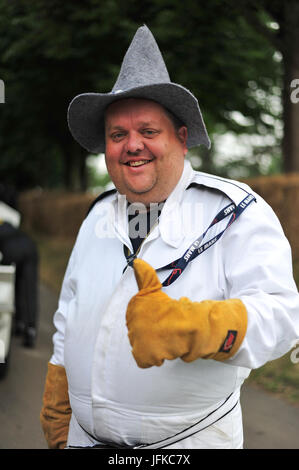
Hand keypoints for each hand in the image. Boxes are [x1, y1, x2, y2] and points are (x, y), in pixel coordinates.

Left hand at [126, 259, 246, 367]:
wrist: (188, 327)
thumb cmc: (174, 310)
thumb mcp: (155, 289)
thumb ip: (145, 276)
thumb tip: (136, 262)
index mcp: (133, 307)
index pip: (135, 317)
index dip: (149, 319)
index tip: (160, 317)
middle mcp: (131, 323)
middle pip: (137, 332)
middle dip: (150, 332)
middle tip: (164, 328)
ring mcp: (136, 339)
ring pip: (142, 345)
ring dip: (154, 344)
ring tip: (166, 338)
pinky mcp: (142, 355)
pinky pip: (144, 360)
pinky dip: (155, 357)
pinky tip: (164, 349)